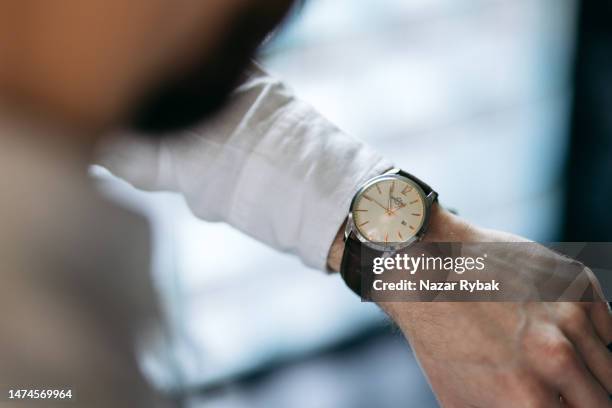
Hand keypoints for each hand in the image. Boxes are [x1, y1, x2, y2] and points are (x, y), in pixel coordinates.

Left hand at [379, 206, 611, 406]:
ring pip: (608, 367)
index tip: (551, 400)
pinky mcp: (576, 284)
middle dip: (581, 400)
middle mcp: (557, 361)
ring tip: (549, 356)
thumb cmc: (438, 336)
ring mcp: (570, 318)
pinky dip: (589, 334)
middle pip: (601, 402)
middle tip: (555, 388)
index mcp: (527, 398)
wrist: (429, 267)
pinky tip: (555, 326)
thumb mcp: (457, 398)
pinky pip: (606, 327)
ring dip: (586, 370)